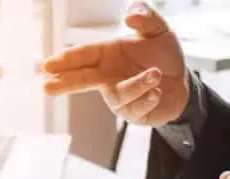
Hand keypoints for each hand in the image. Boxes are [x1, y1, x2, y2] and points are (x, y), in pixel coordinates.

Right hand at [42, 2, 188, 125]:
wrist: (183, 80)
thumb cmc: (163, 54)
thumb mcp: (158, 29)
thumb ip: (146, 17)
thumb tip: (129, 15)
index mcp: (107, 55)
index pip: (83, 56)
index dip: (66, 60)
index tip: (47, 65)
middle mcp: (108, 76)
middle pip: (82, 80)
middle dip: (65, 84)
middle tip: (47, 88)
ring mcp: (119, 96)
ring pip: (119, 94)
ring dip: (136, 84)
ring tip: (156, 74)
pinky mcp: (133, 113)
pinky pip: (136, 107)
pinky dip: (148, 98)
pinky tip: (157, 92)